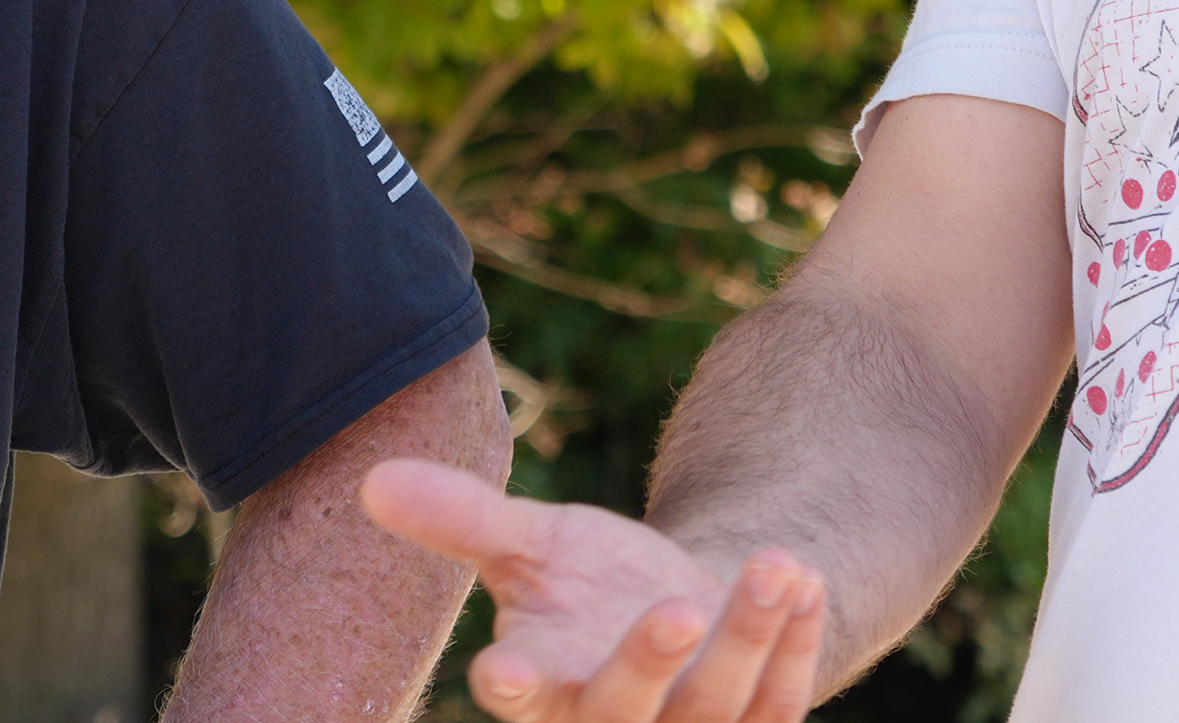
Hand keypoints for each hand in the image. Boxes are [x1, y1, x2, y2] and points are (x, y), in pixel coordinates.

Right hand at [360, 457, 826, 722]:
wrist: (678, 614)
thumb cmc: (587, 585)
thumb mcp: (529, 545)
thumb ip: (460, 518)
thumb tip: (373, 480)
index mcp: (542, 686)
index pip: (523, 696)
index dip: (518, 685)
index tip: (507, 667)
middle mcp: (609, 722)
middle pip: (623, 714)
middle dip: (648, 664)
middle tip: (676, 609)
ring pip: (716, 708)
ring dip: (746, 639)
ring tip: (774, 566)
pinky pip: (779, 702)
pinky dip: (795, 646)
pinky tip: (804, 583)